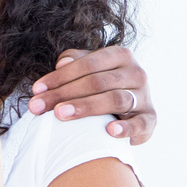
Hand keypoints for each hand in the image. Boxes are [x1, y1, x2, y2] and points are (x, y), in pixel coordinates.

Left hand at [29, 47, 153, 143]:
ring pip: (115, 99)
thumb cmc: (100, 87)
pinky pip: (140, 123)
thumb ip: (74, 62)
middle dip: (63, 94)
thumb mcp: (87, 70)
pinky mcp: (150, 119)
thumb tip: (62, 63)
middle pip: (97, 82)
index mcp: (120, 56)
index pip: (88, 63)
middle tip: (37, 107)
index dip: (60, 76)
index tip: (36, 90)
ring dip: (85, 107)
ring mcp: (144, 96)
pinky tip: (109, 131)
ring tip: (59, 114)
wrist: (128, 111)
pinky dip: (126, 128)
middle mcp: (136, 73)